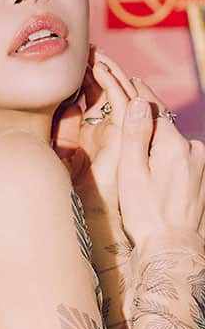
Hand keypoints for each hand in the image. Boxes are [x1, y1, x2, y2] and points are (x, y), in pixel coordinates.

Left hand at [54, 50, 132, 259]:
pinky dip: (113, 83)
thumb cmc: (70, 184)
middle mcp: (108, 127)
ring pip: (118, 90)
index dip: (84, 75)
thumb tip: (59, 102)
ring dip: (107, 69)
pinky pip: (122, 101)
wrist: (84, 207)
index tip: (73, 59)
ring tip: (95, 52)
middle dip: (97, 67)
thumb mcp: (61, 149)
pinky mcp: (124, 132)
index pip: (92, 95)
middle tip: (86, 48)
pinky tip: (100, 68)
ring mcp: (118, 128)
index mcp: (92, 129)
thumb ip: (62, 126)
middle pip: (106, 89)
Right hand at [118, 97, 204, 249]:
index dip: (141, 96)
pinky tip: (158, 178)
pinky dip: (169, 162)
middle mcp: (194, 149)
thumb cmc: (147, 214)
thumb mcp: (132, 173)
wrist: (173, 248)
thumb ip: (136, 135)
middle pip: (166, 128)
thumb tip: (141, 103)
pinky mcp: (204, 177)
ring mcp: (203, 164)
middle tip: (130, 120)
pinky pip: (183, 160)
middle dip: (148, 126)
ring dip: (159, 148)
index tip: (132, 80)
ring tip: (142, 164)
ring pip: (175, 145)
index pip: (155, 111)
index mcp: (174, 145)